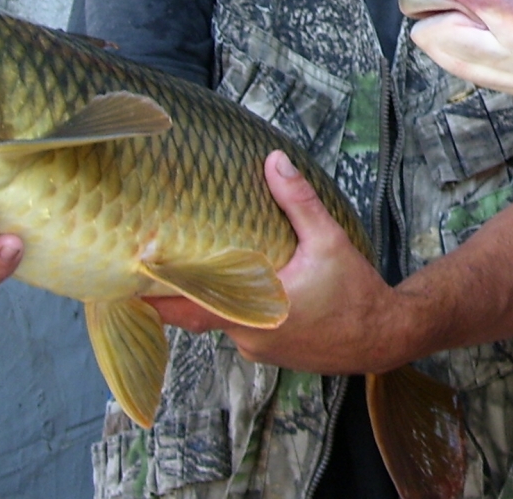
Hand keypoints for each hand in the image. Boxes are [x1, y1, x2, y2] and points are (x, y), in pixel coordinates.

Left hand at [148, 151, 404, 373]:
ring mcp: (257, 348)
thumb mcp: (329, 240)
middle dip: (176, 289)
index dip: (157, 292)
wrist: (384, 337)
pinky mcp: (270, 352)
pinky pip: (240, 327)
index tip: (129, 273)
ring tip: (194, 265)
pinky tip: (242, 284)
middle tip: (151, 261)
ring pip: (219, 319)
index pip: (189, 306)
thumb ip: (298, 201)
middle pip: (197, 312)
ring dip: (208, 297)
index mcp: (255, 309)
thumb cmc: (356, 293)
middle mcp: (248, 335)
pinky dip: (233, 307)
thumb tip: (273, 161)